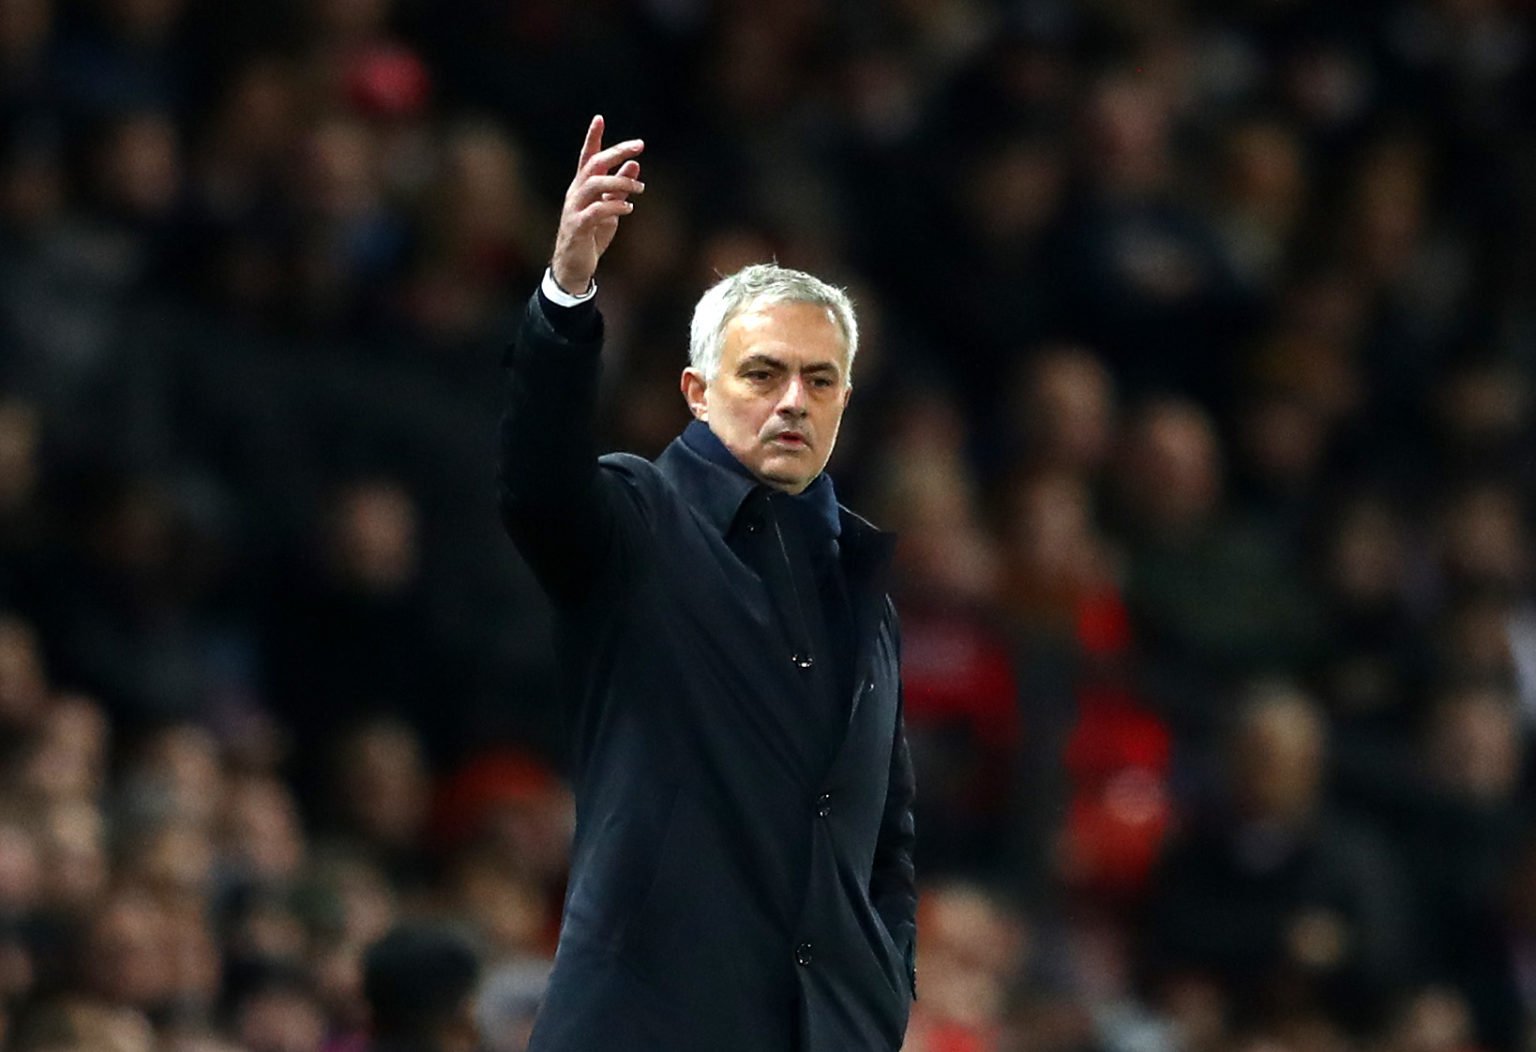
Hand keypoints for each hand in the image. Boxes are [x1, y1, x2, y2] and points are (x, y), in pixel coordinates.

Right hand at [550, 115, 644, 295]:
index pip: (587, 157)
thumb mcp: (610, 209)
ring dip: (620, 182)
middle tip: (639, 146)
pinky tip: (628, 209)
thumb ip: (620, 188)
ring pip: (594, 184)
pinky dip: (615, 206)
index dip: (593, 138)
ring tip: (639, 188)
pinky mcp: (578, 227)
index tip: (599, 118)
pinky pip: (597, 210)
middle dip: (616, 152)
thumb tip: (634, 165)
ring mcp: (575, 209)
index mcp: (582, 188)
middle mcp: (576, 194)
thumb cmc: (591, 237)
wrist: (574, 267)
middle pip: (594, 164)